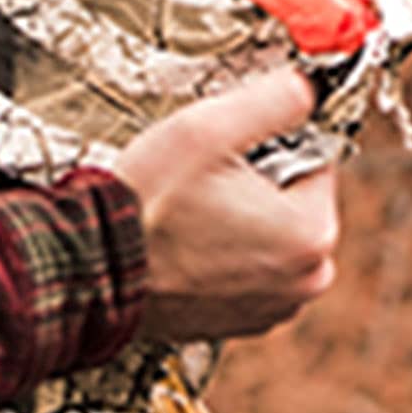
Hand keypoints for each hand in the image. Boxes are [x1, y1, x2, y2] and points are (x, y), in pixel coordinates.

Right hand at [110, 70, 338, 344]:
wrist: (96, 272)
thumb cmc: (147, 205)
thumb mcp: (209, 127)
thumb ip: (276, 97)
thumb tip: (308, 88)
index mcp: (313, 233)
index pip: (315, 158)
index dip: (270, 144)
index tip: (226, 157)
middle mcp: (306, 281)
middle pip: (296, 202)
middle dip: (259, 186)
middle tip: (204, 187)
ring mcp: (276, 309)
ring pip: (272, 237)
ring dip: (243, 221)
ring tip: (193, 219)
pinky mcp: (245, 324)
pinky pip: (249, 272)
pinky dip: (227, 257)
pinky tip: (190, 248)